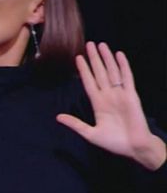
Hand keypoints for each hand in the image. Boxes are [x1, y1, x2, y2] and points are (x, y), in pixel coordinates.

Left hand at [57, 42, 166, 170]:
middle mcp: (108, 96)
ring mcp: (120, 94)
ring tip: (101, 45)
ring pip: (112, 71)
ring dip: (106, 58)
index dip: (83, 70)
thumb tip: (57, 117)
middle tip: (89, 44)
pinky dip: (123, 66)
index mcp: (98, 104)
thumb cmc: (114, 143)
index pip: (89, 82)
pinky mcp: (131, 95)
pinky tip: (119, 55)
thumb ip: (75, 124)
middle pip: (99, 73)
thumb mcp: (90, 134)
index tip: (78, 58)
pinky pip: (127, 78)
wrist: (134, 148)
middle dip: (94, 59)